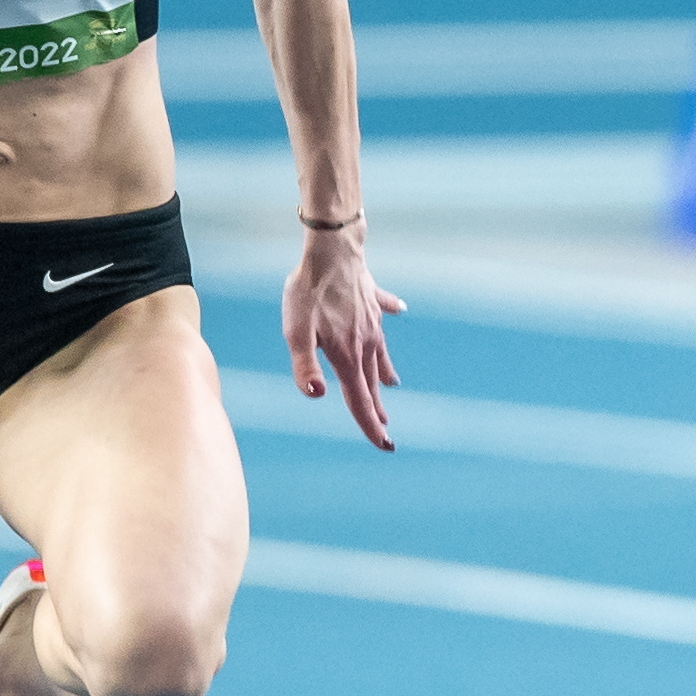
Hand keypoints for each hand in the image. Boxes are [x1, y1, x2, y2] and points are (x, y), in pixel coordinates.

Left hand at [285, 225, 405, 448]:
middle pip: (371, 383)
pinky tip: (399, 311)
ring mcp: (372, 322)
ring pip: (380, 354)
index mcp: (347, 356)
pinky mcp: (372, 302)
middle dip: (376, 408)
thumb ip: (305, 365)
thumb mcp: (296, 331)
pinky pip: (385, 312)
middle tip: (384, 429)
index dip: (369, 426)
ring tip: (392, 386)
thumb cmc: (309, 291)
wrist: (332, 250)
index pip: (359, 400)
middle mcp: (366, 343)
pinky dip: (391, 315)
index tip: (384, 445)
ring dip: (384, 374)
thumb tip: (317, 395)